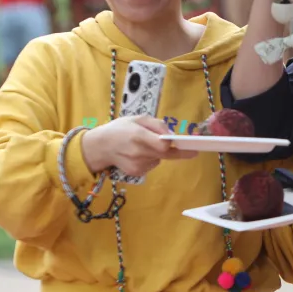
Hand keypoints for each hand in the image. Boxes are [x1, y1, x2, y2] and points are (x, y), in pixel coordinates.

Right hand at [80, 116, 197, 175]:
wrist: (99, 147)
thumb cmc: (119, 129)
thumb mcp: (137, 118)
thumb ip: (157, 124)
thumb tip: (172, 135)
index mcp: (138, 135)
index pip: (163, 145)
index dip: (178, 146)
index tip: (193, 147)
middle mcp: (138, 152)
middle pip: (166, 154)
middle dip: (179, 151)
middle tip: (193, 150)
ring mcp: (137, 165)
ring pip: (159, 159)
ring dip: (159, 152)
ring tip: (144, 145)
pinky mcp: (136, 173)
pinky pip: (152, 164)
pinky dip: (151, 158)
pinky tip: (139, 153)